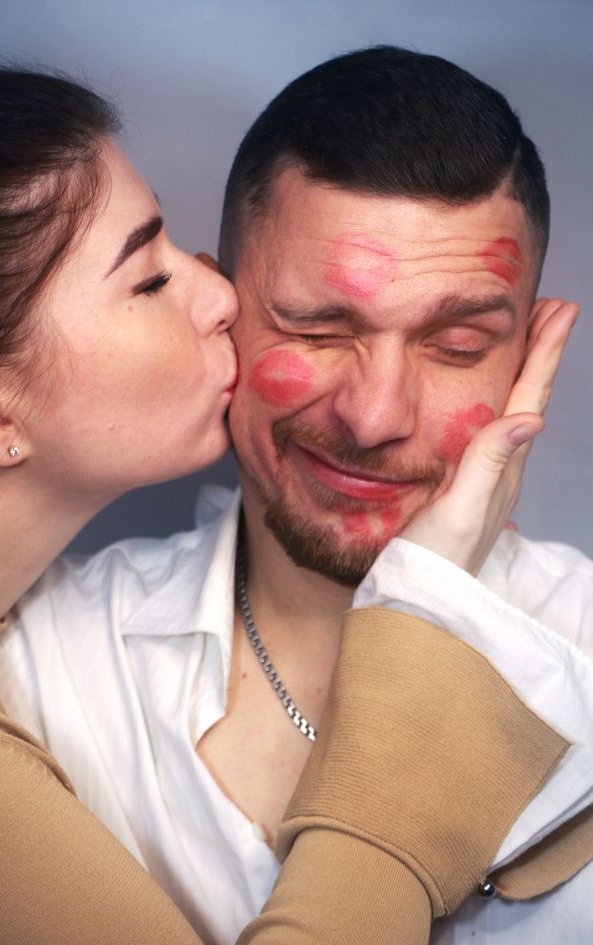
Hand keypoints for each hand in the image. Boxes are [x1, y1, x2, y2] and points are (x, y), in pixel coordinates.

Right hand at [400, 298, 579, 574]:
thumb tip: (531, 419)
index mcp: (503, 467)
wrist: (419, 598)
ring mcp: (485, 479)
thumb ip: (489, 463)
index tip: (561, 310)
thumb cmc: (437, 557)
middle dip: (542, 354)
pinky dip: (497, 401)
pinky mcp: (465, 487)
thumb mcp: (461, 508)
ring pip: (511, 413)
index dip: (546, 354)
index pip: (530, 398)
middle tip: (553, 310)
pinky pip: (490, 432)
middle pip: (528, 399)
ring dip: (524, 373)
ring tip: (530, 341)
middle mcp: (502, 470)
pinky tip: (490, 402)